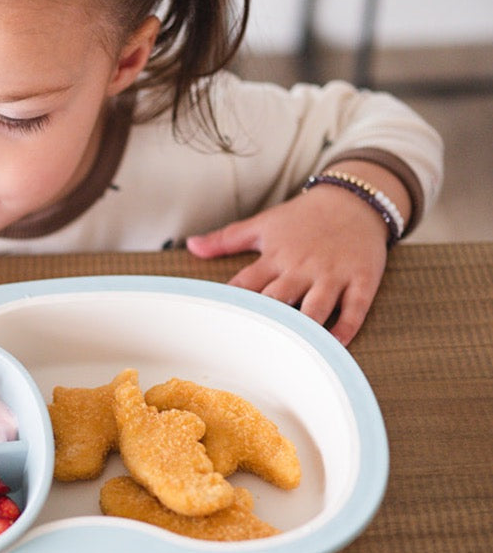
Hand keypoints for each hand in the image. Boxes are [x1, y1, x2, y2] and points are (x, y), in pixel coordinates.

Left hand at [186, 186, 388, 345]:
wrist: (353, 200)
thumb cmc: (302, 217)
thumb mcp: (262, 224)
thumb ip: (225, 239)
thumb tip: (191, 246)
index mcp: (274, 257)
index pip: (246, 285)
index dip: (232, 305)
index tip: (217, 326)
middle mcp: (301, 268)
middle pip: (279, 299)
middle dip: (266, 321)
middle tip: (249, 348)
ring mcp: (332, 275)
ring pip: (316, 308)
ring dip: (305, 329)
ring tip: (291, 352)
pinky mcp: (361, 280)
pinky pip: (354, 309)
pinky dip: (345, 329)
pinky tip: (335, 346)